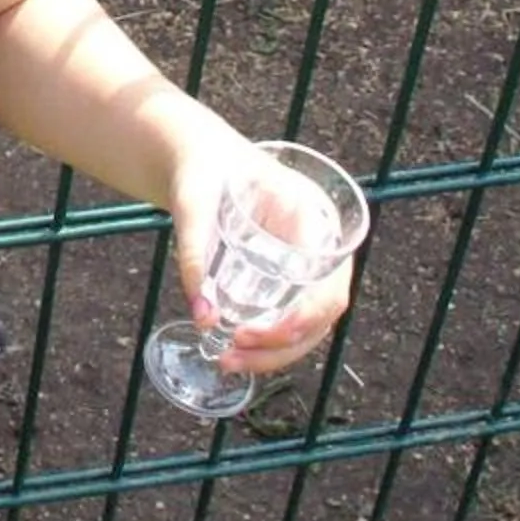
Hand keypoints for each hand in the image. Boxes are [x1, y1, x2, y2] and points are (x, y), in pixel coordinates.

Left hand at [169, 151, 355, 378]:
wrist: (204, 158)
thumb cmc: (204, 170)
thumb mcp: (193, 204)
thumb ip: (196, 256)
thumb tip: (203, 318)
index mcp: (312, 214)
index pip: (327, 281)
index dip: (300, 318)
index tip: (252, 334)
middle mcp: (322, 243)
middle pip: (323, 311)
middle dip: (282, 344)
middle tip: (232, 355)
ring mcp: (310, 263)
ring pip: (312, 323)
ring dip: (276, 353)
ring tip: (228, 361)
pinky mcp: (292, 278)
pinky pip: (294, 317)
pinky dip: (270, 342)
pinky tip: (238, 353)